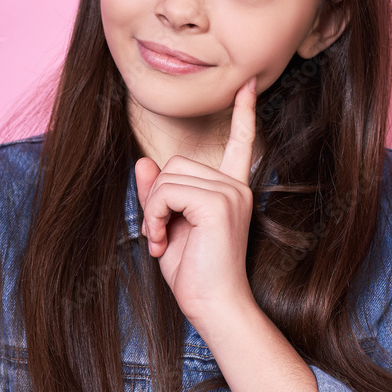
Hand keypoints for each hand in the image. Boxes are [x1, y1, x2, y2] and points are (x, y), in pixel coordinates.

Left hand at [135, 76, 257, 320]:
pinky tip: (163, 240)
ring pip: (168, 177)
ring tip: (161, 239)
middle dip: (156, 198)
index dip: (243, 113)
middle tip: (158, 233)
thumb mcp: (168, 226)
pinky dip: (155, 215)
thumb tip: (143, 161)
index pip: (239, 143)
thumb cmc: (193, 273)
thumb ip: (157, 194)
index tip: (248, 85)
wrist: (213, 306)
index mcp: (230, 189)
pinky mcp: (219, 203)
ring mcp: (231, 192)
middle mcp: (235, 186)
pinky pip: (168, 191)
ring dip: (153, 210)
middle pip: (176, 164)